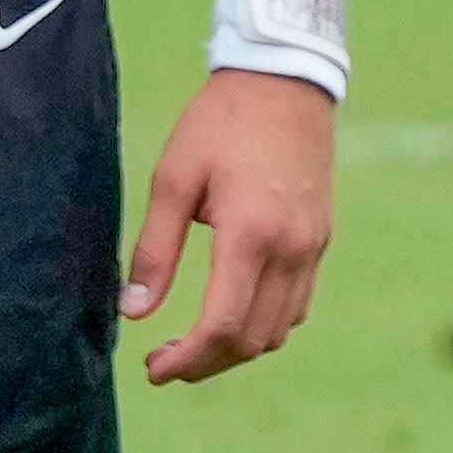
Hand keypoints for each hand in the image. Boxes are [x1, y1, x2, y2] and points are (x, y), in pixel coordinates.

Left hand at [127, 67, 340, 386]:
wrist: (284, 82)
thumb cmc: (220, 123)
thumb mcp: (173, 179)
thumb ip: (155, 250)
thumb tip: (133, 313)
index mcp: (251, 234)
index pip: (223, 326)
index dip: (187, 360)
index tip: (153, 370)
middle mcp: (291, 249)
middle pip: (253, 341)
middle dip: (206, 364)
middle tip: (164, 364)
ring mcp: (312, 247)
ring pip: (279, 330)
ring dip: (235, 349)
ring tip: (192, 344)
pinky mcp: (319, 240)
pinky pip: (295, 305)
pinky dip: (263, 325)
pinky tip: (230, 313)